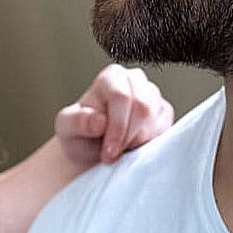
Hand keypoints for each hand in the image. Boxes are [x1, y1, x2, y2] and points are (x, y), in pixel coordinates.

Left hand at [55, 64, 174, 166]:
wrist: (93, 149)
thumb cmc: (80, 135)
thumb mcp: (67, 129)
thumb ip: (77, 122)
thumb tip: (99, 121)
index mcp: (111, 77)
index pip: (121, 97)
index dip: (117, 127)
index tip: (109, 153)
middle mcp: (135, 80)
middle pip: (142, 107)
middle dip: (128, 137)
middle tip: (114, 156)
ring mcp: (152, 95)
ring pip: (155, 120)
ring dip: (138, 142)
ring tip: (121, 150)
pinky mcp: (164, 112)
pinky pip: (165, 130)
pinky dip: (150, 144)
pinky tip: (133, 148)